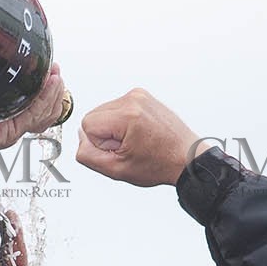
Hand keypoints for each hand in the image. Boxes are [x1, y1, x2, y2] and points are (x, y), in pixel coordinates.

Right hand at [74, 88, 210, 186]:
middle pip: (95, 115)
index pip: (87, 124)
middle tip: (128, 146)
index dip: (99, 143)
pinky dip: (123, 122)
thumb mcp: (116, 169)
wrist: (186, 157)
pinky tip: (138, 132)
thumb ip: (87, 155)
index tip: (119, 149)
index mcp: (127, 115)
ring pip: (105, 112)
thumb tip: (81, 137)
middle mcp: (133, 99)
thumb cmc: (159, 163)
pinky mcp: (143, 96)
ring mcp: (139, 95)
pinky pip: (117, 108)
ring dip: (114, 128)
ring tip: (135, 139)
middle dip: (106, 134)